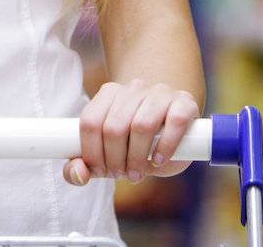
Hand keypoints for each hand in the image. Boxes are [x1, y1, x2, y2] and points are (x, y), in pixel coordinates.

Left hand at [65, 78, 198, 186]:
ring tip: (138, 173)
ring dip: (137, 157)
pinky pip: (175, 122)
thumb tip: (77, 174)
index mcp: (109, 94)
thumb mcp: (109, 154)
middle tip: (122, 174)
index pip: (90, 122)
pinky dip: (166, 146)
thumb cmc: (136, 142)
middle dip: (115, 159)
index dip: (92, 152)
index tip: (101, 171)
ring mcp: (160, 92)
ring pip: (141, 124)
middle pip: (114, 126)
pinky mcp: (185, 102)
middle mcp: (133, 88)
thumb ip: (86, 166)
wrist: (173, 125)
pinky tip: (159, 160)